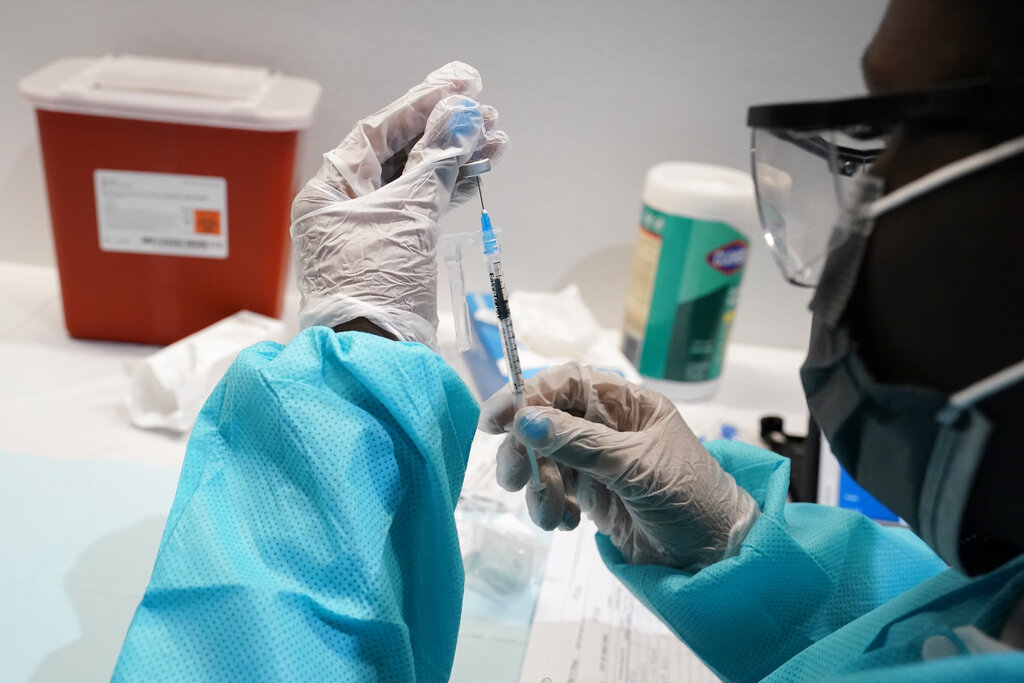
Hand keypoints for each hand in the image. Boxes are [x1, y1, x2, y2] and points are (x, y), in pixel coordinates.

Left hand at [291, 62, 508, 348]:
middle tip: (487, 115)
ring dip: (455, 160)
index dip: (421, 104)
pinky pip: (423, 208)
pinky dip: (450, 190)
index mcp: (331, 190)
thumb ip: (436, 162)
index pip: (377, 132)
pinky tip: (479, 173)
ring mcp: (370, 230)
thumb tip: (462, 115)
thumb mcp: (408, 215)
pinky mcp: (394, 252)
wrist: (377, 356)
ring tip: (496, 142)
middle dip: (445, 133)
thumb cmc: (377, 284)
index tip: (460, 85)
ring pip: (416, 181)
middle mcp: (345, 205)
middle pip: (399, 153)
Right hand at [479, 363, 759, 571]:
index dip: (528, 395)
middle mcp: (608, 426)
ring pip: (544, 459)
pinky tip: (569, 524)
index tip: (497, 421)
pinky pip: (553, 491)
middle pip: (545, 421)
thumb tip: (526, 420)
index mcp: (626, 404)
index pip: (566, 384)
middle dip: (525, 450)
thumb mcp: (635, 467)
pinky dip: (550, 507)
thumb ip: (580, 443)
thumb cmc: (689, 498)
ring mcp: (597, 461)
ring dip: (538, 487)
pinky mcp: (592, 495)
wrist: (713, 557)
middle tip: (515, 479)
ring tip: (553, 516)